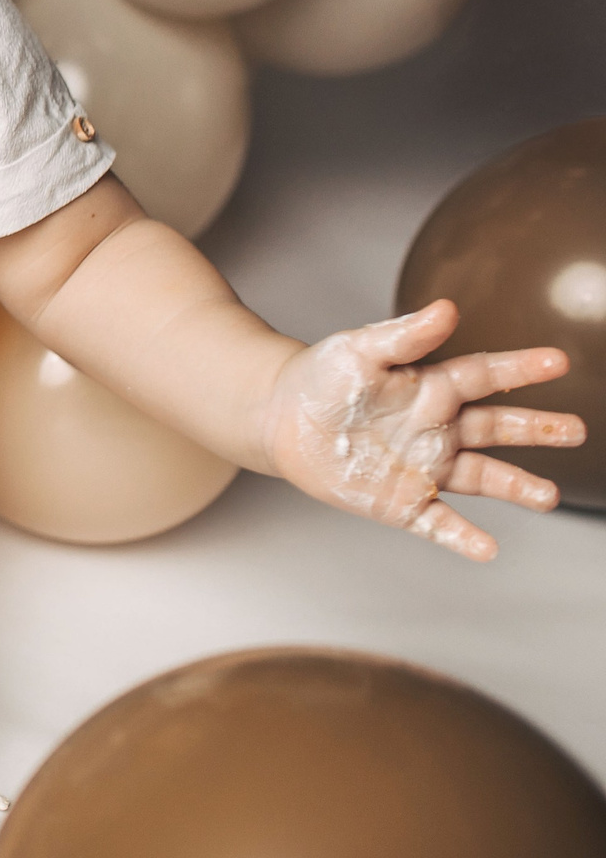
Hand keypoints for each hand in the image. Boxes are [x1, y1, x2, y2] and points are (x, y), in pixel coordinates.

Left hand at [262, 299, 586, 559]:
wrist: (280, 419)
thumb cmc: (322, 378)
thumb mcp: (360, 349)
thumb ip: (405, 335)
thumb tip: (445, 308)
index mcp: (432, 388)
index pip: (484, 375)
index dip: (520, 369)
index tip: (558, 361)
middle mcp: (439, 429)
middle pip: (496, 428)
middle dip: (537, 430)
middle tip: (576, 430)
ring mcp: (425, 467)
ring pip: (481, 478)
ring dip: (515, 487)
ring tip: (546, 497)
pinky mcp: (402, 501)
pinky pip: (438, 522)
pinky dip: (461, 537)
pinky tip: (487, 548)